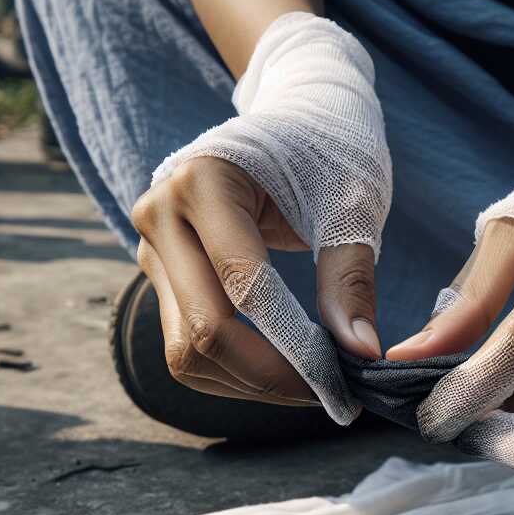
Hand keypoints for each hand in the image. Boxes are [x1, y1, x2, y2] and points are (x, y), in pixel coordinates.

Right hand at [132, 156, 376, 416]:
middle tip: (330, 393)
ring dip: (249, 383)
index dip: (291, 349)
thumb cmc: (328, 153)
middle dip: (270, 376)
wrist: (294, 121)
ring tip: (310, 383)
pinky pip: (186, 345)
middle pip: (203, 331)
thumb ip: (351, 279)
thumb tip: (361, 352)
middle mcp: (161, 215)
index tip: (341, 382)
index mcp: (204, 182)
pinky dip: (234, 372)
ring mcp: (152, 248)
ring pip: (186, 352)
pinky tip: (282, 369)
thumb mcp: (352, 206)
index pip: (242, 287)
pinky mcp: (162, 275)